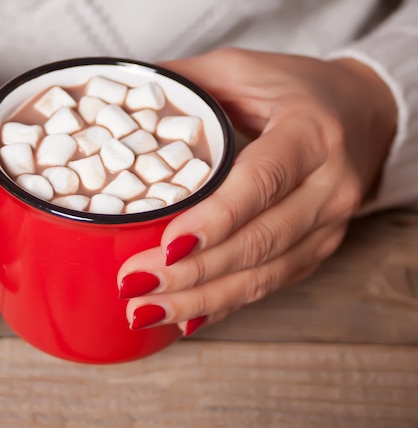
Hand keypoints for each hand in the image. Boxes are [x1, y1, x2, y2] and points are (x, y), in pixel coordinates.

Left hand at [117, 48, 396, 334]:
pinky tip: (184, 316)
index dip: (216, 218)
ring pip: (263, 276)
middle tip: (134, 283)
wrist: (362, 115)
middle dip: (192, 272)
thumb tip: (122, 93)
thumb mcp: (244, 70)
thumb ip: (188, 82)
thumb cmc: (298, 90)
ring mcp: (327, 227)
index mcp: (311, 135)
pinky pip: (269, 286)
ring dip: (200, 299)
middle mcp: (329, 188)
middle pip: (259, 242)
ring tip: (145, 310)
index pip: (262, 182)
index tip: (168, 244)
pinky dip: (223, 304)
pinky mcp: (317, 250)